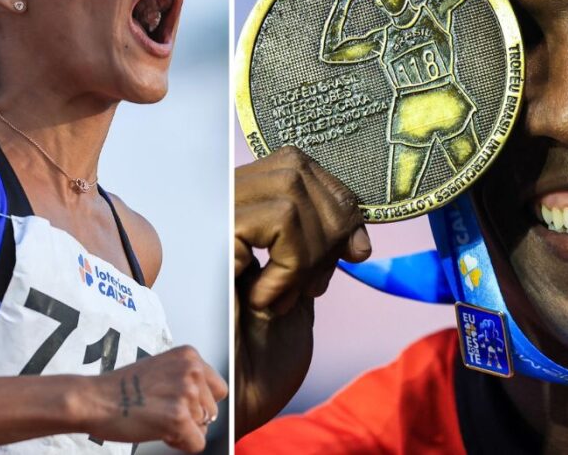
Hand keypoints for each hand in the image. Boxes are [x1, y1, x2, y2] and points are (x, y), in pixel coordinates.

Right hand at [84, 346, 227, 452]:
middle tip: (162, 413)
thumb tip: (207, 403)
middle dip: (192, 418)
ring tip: (156, 418)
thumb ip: (185, 379)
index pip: (218, 389)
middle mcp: (191, 371)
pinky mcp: (179, 417)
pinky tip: (159, 431)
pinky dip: (180, 444)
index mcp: (189, 356)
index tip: (178, 404)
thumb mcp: (161, 369)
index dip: (200, 403)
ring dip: (183, 430)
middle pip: (213, 410)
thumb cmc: (120, 388)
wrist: (93, 399)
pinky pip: (197, 443)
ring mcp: (186, 393)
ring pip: (204, 427)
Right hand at [234, 146, 370, 435]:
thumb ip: (319, 249)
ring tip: (293, 292)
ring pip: (290, 192)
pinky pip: (278, 224)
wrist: (237, 403)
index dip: (336, 198)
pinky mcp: (212, 244)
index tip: (355, 248)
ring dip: (310, 249)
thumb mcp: (304, 289)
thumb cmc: (265, 356)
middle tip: (323, 275)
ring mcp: (213, 225)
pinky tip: (267, 302)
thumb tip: (352, 222)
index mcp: (243, 218)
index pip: (295, 165)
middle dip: (331, 220)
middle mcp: (222, 213)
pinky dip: (292, 265)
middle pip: (295, 168)